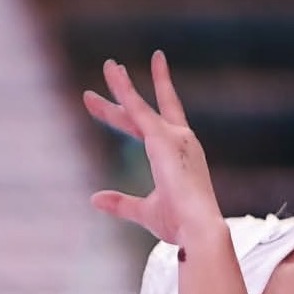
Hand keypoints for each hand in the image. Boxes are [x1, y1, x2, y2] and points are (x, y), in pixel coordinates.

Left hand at [84, 52, 222, 245]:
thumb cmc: (180, 224)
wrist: (199, 228)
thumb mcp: (145, 212)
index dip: (133, 114)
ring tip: (108, 65)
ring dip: (121, 85)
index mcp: (179, 157)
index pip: (152, 127)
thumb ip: (121, 203)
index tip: (122, 99)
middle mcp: (181, 141)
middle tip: (101, 83)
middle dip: (121, 98)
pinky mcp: (163, 138)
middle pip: (143, 114)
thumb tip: (94, 198)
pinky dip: (125, 90)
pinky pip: (137, 109)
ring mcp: (174, 137)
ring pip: (138, 106)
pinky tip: (115, 73)